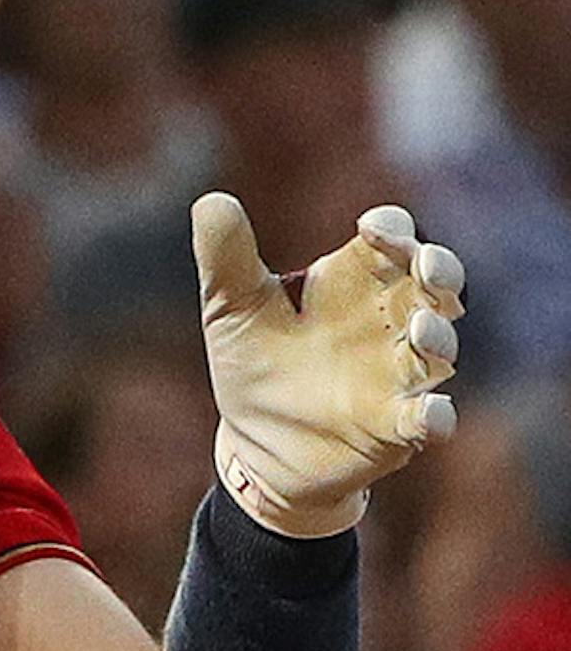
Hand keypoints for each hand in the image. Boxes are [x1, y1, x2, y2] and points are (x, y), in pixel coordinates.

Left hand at [192, 194, 462, 535]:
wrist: (254, 449)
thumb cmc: (255, 368)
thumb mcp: (232, 310)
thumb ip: (226, 259)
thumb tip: (210, 201)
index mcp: (354, 280)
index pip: (391, 239)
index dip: (392, 229)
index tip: (372, 229)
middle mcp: (387, 320)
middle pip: (435, 281)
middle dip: (440, 269)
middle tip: (428, 266)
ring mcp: (398, 373)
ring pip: (439, 345)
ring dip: (438, 335)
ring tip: (420, 331)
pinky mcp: (396, 426)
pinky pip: (428, 418)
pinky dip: (434, 415)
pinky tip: (431, 415)